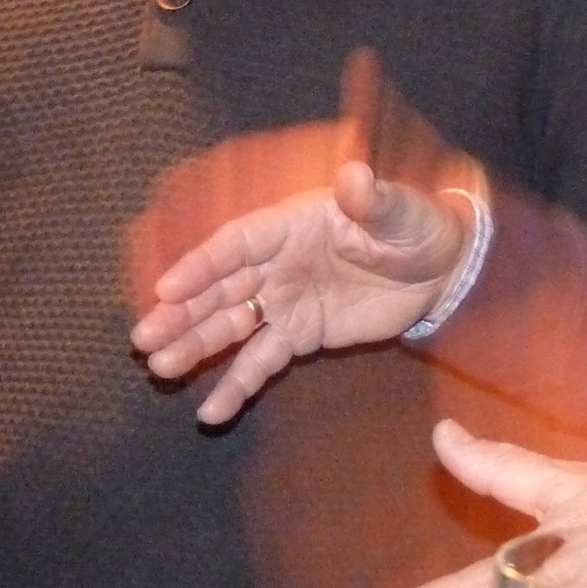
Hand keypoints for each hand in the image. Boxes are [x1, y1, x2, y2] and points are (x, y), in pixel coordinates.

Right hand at [132, 160, 474, 424]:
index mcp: (290, 224)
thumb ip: (371, 199)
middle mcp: (277, 263)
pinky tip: (210, 411)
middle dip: (182, 313)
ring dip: (196, 347)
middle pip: (220, 289)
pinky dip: (237, 385)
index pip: (236, 245)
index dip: (201, 265)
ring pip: (231, 326)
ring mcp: (285, 301)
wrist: (442, 269)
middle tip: (144, 338)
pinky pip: (262, 361)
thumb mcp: (397, 211)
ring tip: (159, 368)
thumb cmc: (415, 226)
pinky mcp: (301, 335)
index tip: (166, 288)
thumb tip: (355, 176)